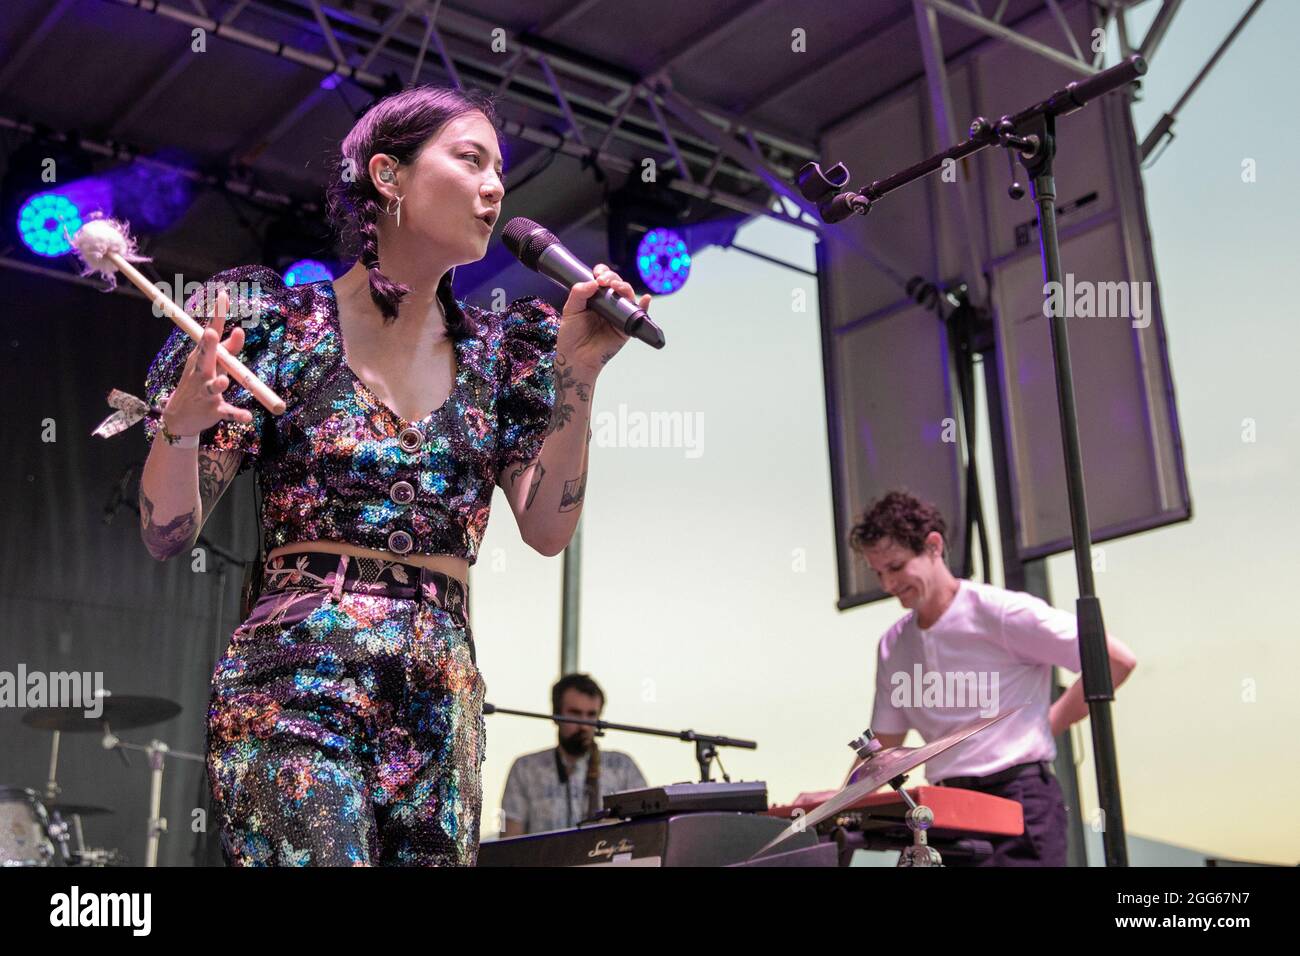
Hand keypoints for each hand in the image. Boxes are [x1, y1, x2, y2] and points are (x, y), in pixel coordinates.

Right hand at [161, 289, 254, 436]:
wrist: (181, 417)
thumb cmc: (201, 382)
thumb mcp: (213, 365)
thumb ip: (228, 348)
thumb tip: (240, 330)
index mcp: (201, 358)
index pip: (209, 334)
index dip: (217, 315)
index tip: (223, 295)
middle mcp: (201, 372)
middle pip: (205, 358)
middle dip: (208, 347)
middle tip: (211, 333)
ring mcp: (206, 392)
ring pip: (213, 386)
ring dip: (219, 383)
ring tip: (224, 381)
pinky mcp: (213, 411)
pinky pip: (227, 412)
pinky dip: (238, 415)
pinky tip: (248, 417)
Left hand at [559, 264, 651, 376]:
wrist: (576, 358)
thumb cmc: (571, 335)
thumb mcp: (570, 310)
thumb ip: (579, 293)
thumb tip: (594, 282)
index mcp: (595, 297)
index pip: (603, 278)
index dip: (603, 272)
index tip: (597, 275)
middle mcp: (608, 304)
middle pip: (617, 283)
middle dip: (613, 278)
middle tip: (604, 281)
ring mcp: (618, 314)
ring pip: (627, 295)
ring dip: (625, 287)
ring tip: (617, 287)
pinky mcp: (626, 327)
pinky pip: (638, 314)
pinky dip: (644, 306)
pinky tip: (645, 299)